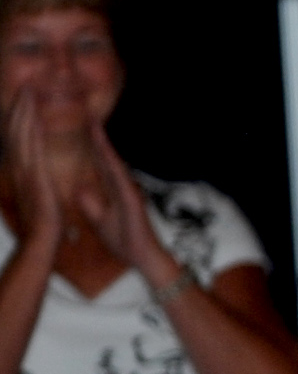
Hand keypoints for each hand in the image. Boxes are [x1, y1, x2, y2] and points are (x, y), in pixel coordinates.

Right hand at [2, 90, 67, 248]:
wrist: (41, 237)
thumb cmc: (42, 221)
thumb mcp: (36, 195)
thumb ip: (33, 180)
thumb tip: (33, 173)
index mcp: (22, 170)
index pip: (18, 139)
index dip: (19, 119)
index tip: (24, 102)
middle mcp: (20, 167)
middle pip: (16, 131)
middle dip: (20, 109)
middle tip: (25, 88)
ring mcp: (26, 170)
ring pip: (22, 135)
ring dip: (24, 112)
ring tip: (28, 92)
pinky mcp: (36, 176)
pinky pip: (33, 148)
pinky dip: (32, 129)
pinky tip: (34, 116)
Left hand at [67, 120, 174, 280]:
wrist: (142, 258)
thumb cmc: (125, 241)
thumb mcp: (99, 220)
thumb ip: (90, 204)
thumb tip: (80, 188)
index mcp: (114, 191)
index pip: (99, 164)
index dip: (90, 146)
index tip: (80, 128)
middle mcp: (122, 186)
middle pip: (105, 157)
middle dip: (95, 137)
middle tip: (86, 114)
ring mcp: (128, 190)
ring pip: (112, 161)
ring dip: (102, 143)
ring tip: (92, 123)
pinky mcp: (131, 198)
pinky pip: (118, 175)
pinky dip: (110, 160)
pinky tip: (102, 147)